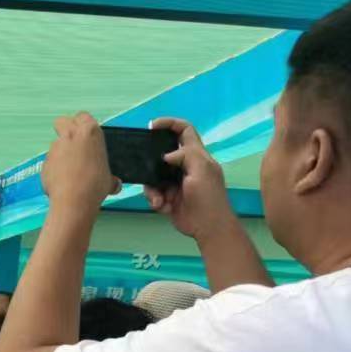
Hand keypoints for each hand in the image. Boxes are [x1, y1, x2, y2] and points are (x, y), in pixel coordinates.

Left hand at [39, 113, 117, 212]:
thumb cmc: (94, 186)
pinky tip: (61, 181)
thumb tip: (114, 184)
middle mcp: (71, 135)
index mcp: (90, 132)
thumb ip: (110, 178)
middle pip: (63, 121)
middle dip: (64, 128)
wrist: (74, 200)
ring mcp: (56, 147)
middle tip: (71, 143)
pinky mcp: (45, 161)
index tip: (84, 135)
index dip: (82, 124)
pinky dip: (54, 169)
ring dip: (60, 153)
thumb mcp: (109, 180)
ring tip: (69, 172)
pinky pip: (49, 162)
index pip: (83, 116)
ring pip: (56, 144)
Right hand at [144, 117, 231, 239]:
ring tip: (160, 200)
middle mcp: (185, 166)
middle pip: (163, 154)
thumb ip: (186, 155)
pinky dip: (156, 200)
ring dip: (153, 188)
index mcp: (197, 155)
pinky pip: (154, 193)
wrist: (208, 227)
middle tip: (142, 164)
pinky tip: (162, 207)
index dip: (170, 124)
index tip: (152, 126)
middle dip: (152, 161)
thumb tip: (167, 155)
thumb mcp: (202, 170)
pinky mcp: (168, 197)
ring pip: (155, 176)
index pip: (184, 131)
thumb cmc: (209, 197)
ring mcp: (176, 183)